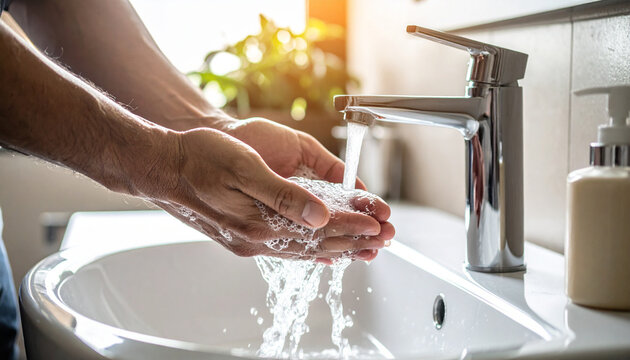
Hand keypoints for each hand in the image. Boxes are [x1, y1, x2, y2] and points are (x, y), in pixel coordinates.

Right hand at [150, 127, 393, 262]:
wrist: (163, 168)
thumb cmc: (200, 159)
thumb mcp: (245, 167)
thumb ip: (285, 195)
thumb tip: (321, 216)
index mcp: (259, 223)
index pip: (318, 229)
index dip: (351, 225)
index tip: (378, 224)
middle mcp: (255, 239)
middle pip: (315, 245)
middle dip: (352, 241)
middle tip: (382, 239)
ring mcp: (247, 241)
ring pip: (302, 249)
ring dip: (335, 247)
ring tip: (363, 249)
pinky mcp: (242, 236)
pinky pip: (286, 248)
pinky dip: (309, 250)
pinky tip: (321, 253)